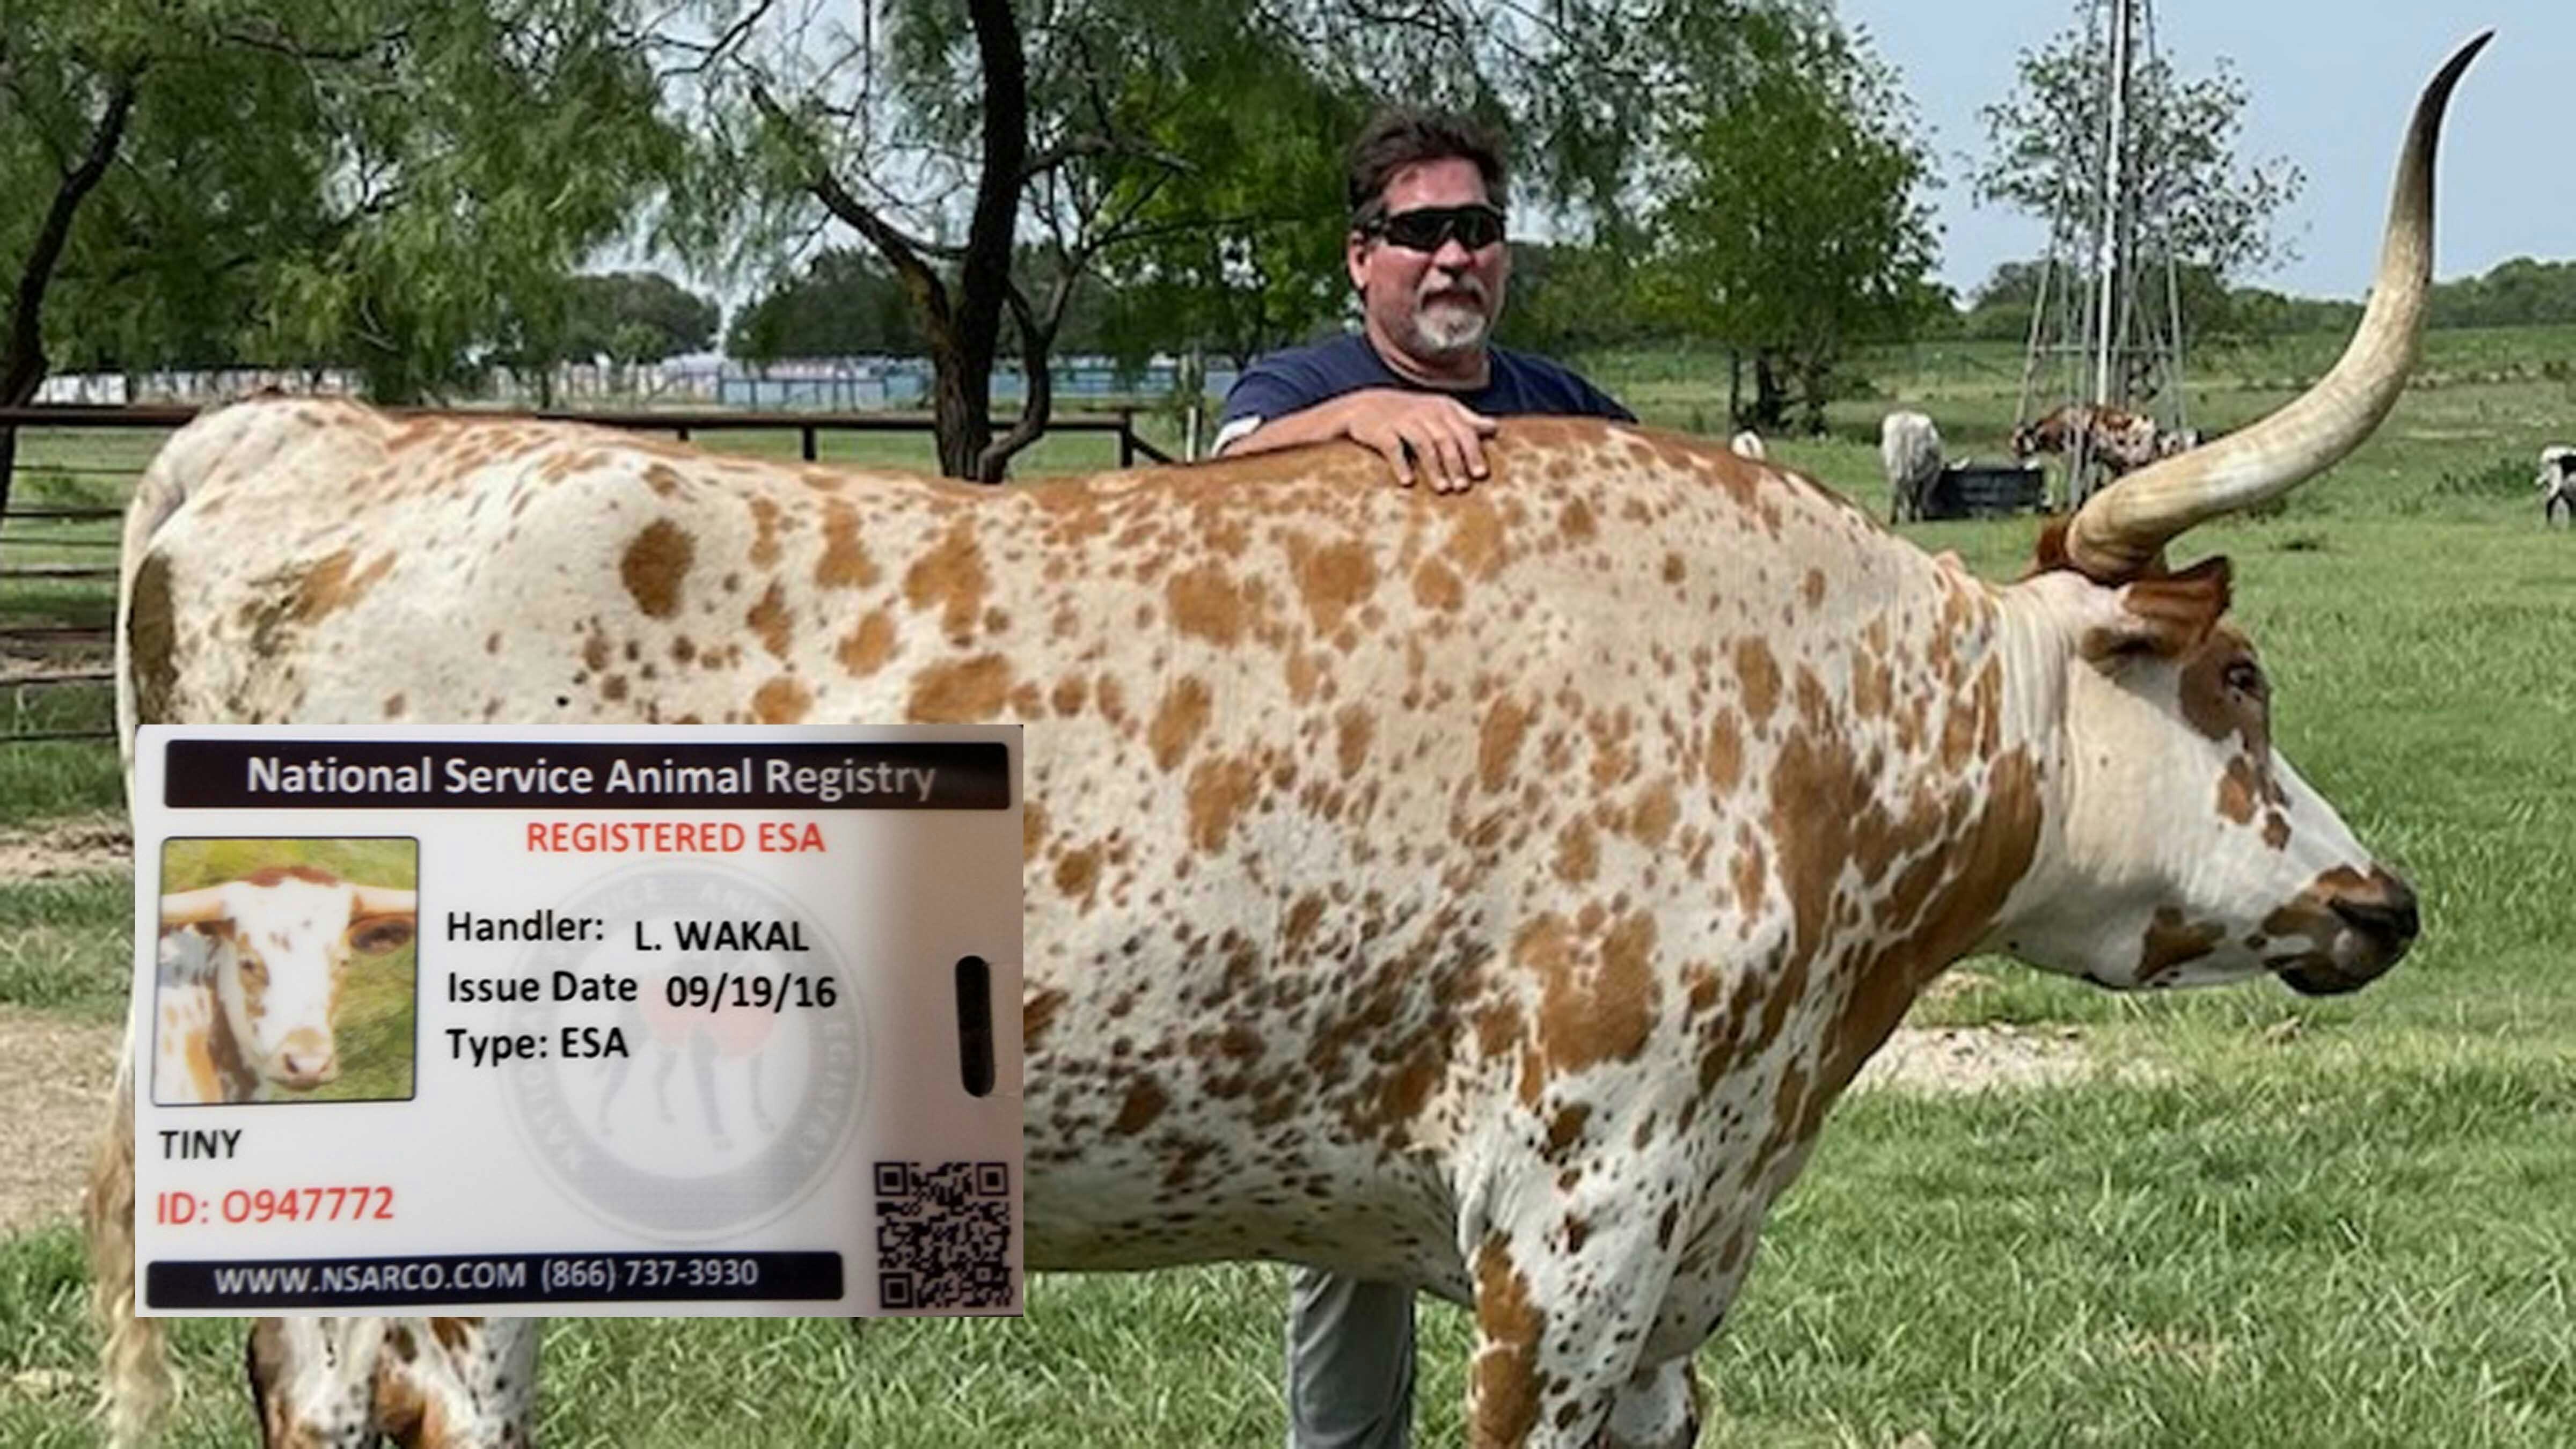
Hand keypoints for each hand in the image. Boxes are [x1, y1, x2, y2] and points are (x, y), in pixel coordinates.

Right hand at [1339, 391, 1500, 492]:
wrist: (1366, 406)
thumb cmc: (1410, 413)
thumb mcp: (1439, 410)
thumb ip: (1467, 419)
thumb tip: (1495, 428)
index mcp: (1442, 408)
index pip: (1463, 431)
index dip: (1473, 453)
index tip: (1481, 475)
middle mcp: (1424, 412)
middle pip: (1445, 439)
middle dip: (1456, 464)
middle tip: (1463, 487)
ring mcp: (1402, 421)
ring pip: (1423, 444)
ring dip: (1434, 468)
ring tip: (1442, 489)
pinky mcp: (1381, 431)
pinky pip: (1393, 448)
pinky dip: (1401, 464)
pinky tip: (1408, 482)